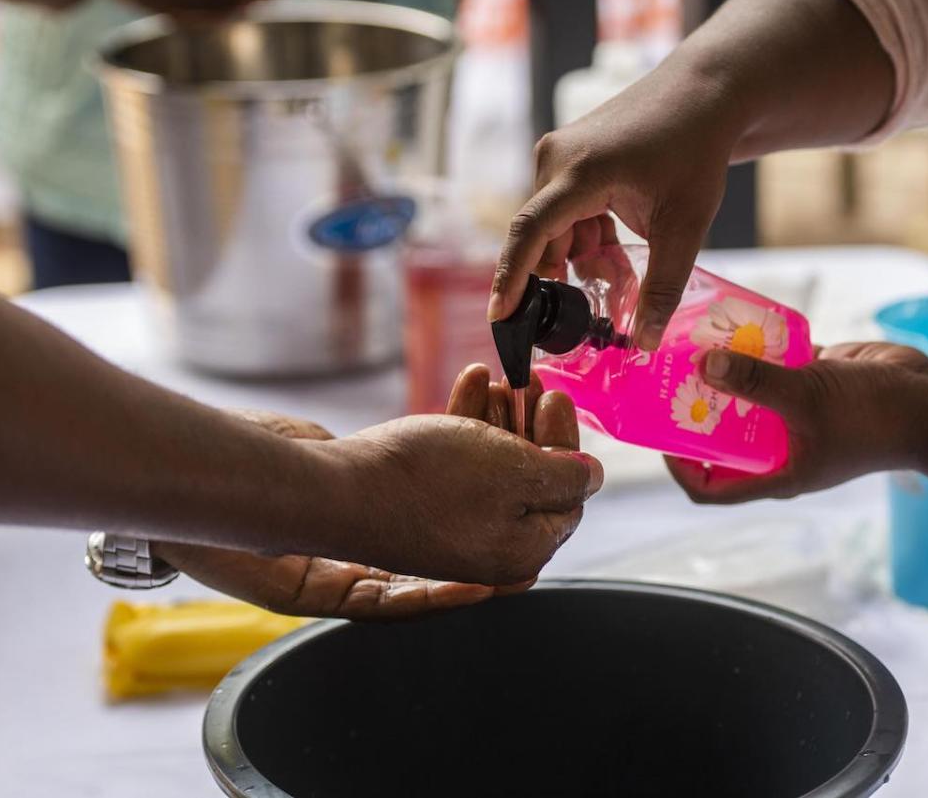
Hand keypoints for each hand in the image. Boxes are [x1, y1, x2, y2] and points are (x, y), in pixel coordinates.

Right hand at [339, 368, 599, 585]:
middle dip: (533, 425)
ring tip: (500, 377)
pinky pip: (455, 465)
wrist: (333, 489)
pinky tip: (469, 383)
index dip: (568, 444)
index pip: (569, 498)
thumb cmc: (426, 481)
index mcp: (523, 550)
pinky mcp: (419, 506)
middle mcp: (490, 549)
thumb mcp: (515, 471)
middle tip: (533, 382)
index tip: (558, 399)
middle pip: (530, 480)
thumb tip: (594, 477)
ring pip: (492, 467)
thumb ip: (564, 476)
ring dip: (501, 419)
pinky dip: (465, 426)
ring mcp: (452, 528)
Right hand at [488, 61, 740, 349]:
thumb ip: (662, 287)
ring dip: (583, 254)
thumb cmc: (696, 151)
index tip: (500, 316)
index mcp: (578, 172)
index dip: (511, 279)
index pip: (529, 233)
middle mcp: (554, 159)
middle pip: (545, 238)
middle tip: (612, 294)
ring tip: (623, 264)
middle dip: (572, 273)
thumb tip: (645, 344)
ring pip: (555, 227)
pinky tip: (615, 240)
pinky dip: (586, 232)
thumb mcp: (685, 226)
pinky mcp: (565, 154)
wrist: (703, 94)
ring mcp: (556, 154)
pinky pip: (563, 208)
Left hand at [665, 343, 927, 504]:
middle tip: (668, 376)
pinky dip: (759, 348)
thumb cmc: (873, 416)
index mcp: (777, 472)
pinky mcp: (814, 382)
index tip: (659, 436)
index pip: (711, 487)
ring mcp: (797, 414)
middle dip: (696, 408)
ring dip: (724, 372)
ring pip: (747, 394)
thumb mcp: (806, 396)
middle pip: (722, 435)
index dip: (679, 468)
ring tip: (692, 343)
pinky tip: (738, 323)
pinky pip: (775, 365)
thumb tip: (702, 366)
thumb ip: (754, 381)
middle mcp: (782, 447)